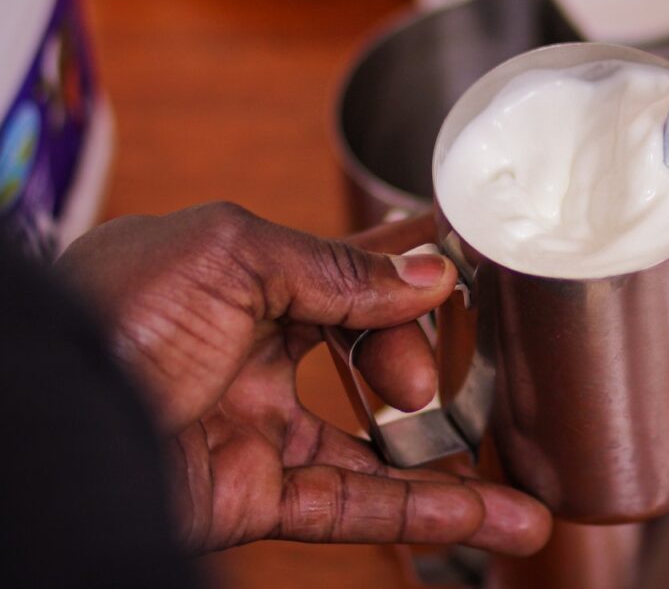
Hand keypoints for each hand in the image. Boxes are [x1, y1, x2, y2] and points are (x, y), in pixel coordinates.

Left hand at [59, 203, 550, 554]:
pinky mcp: (252, 496)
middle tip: (429, 376)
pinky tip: (484, 516)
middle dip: (418, 366)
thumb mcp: (231, 251)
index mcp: (243, 278)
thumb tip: (428, 275)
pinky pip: (350, 506)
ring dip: (450, 475)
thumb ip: (336, 268)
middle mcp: (255, 353)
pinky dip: (420, 513)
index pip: (349, 271)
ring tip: (522, 490)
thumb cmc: (114, 309)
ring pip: (373, 454)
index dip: (410, 273)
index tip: (473, 272)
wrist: (45, 419)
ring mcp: (258, 429)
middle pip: (369, 361)